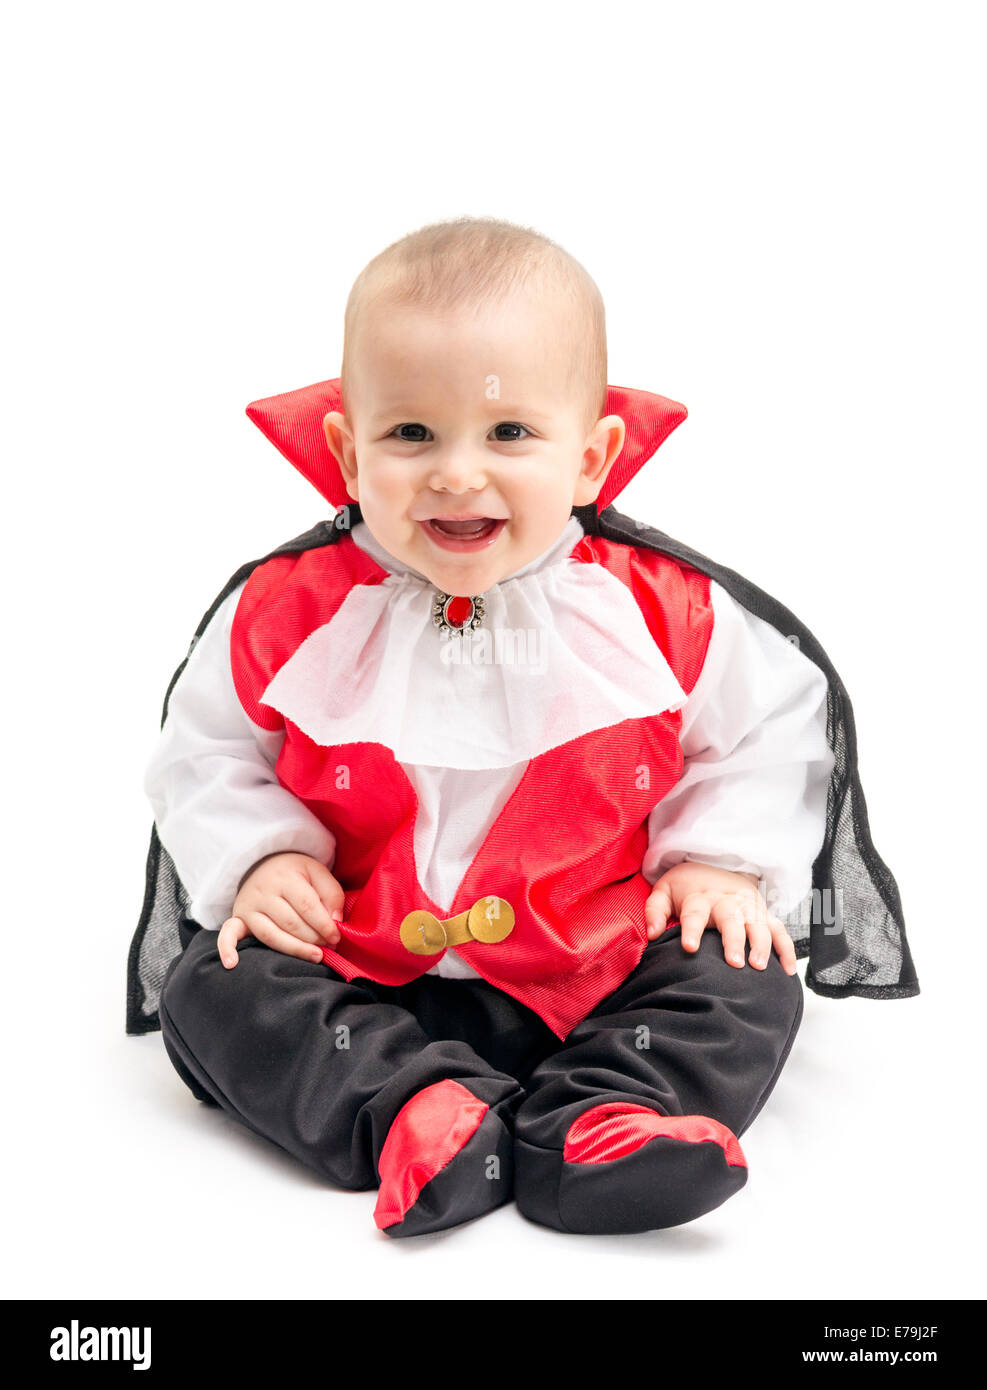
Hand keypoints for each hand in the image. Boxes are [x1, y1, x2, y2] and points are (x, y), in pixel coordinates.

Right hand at [217, 852, 344, 968]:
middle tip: (330, 947)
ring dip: (294, 949)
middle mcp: (263, 892)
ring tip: (315, 956)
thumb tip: (335, 922)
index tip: (337, 937)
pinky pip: (228, 933)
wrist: (263, 862)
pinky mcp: (237, 918)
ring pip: (270, 935)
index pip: (307, 906)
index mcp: (285, 877)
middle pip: (290, 923)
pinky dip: (226, 949)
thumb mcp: (317, 872)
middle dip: (313, 938)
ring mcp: (248, 906)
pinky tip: (231, 964)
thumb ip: (331, 894)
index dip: (324, 925)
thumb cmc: (295, 872)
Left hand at [644, 860, 796, 974]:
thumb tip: (652, 933)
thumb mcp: (664, 891)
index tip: (689, 947)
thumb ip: (655, 911)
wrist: (716, 862)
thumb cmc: (687, 886)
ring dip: (761, 945)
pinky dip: (786, 949)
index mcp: (700, 897)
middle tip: (735, 963)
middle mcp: (726, 901)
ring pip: (758, 925)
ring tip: (759, 966)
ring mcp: (748, 907)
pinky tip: (788, 971)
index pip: (694, 914)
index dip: (691, 930)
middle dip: (734, 941)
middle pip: (731, 920)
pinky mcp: (763, 913)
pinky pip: (779, 930)